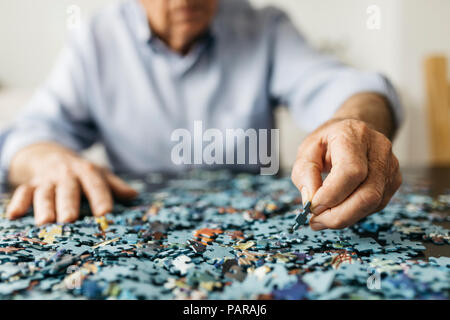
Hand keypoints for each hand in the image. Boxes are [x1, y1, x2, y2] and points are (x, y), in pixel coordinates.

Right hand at [6, 143, 137, 224]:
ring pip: (45, 192)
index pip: (96, 185)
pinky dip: (18, 203)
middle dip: (69, 203)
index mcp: (87, 171)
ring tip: (45, 222)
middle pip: (68, 189)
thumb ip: (115, 186)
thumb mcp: (99, 174)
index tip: (105, 214)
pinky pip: (22, 192)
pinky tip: (14, 216)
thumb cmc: (81, 172)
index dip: (101, 198)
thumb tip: (134, 195)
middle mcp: (67, 175)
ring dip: (44, 206)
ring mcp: (47, 180)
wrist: (51, 155)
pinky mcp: (31, 184)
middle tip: (70, 219)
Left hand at [291, 119, 401, 230]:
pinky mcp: (393, 182)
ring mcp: (390, 166)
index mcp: (354, 135)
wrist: (353, 131)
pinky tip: (338, 210)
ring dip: (344, 218)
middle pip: (367, 194)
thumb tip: (310, 201)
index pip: (351, 171)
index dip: (331, 195)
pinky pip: (375, 206)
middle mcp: (379, 149)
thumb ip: (305, 174)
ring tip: (322, 218)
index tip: (312, 207)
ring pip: (373, 204)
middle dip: (338, 215)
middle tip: (315, 221)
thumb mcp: (307, 150)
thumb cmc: (328, 141)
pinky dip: (353, 214)